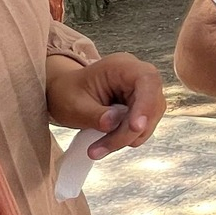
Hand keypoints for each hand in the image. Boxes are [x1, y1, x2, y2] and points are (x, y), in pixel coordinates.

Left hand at [47, 54, 164, 158]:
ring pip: (148, 120)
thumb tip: (113, 123)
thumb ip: (96, 115)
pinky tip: (106, 143)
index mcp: (122, 66)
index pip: (147, 80)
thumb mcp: (75, 105)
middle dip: (130, 131)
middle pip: (150, 105)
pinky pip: (142, 127)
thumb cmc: (67, 92)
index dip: (146, 104)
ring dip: (126, 138)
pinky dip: (125, 139)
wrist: (64, 93)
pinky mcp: (140, 108)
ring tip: (99, 147)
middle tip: (103, 147)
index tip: (136, 126)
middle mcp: (137, 77)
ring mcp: (141, 93)